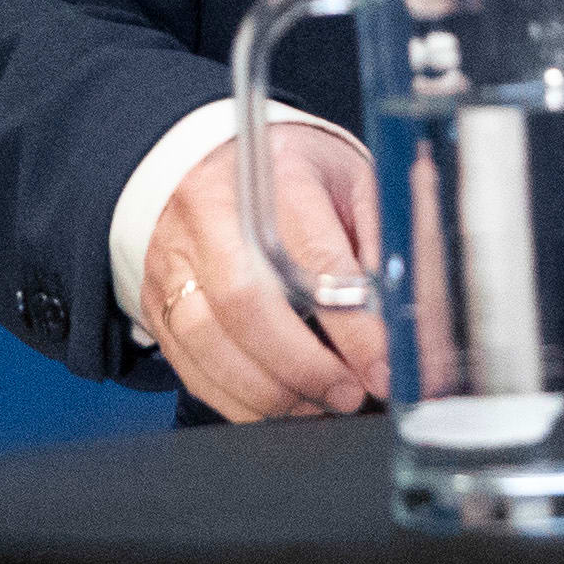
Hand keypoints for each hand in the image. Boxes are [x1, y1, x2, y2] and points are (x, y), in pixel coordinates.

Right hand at [140, 126, 387, 421]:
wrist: (210, 159)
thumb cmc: (292, 174)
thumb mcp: (351, 181)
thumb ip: (381, 240)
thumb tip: (407, 311)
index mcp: (275, 178)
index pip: (314, 260)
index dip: (352, 326)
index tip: (383, 367)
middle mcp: (214, 216)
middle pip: (247, 303)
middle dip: (304, 365)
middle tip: (348, 394)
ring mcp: (176, 259)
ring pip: (209, 341)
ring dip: (269, 391)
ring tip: (317, 405)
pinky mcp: (156, 300)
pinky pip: (189, 364)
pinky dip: (235, 398)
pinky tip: (276, 404)